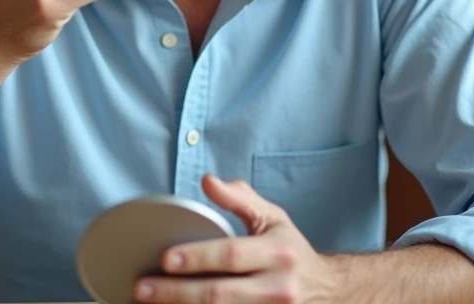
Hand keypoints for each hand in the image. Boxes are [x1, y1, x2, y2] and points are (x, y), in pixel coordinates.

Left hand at [135, 175, 341, 303]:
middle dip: (177, 293)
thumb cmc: (291, 250)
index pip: (232, 255)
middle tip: (143, 288)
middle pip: (220, 294)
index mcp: (279, 253)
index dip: (197, 258)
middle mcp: (278, 287)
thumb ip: (240, 198)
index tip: (164, 258)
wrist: (330, 290)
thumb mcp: (272, 217)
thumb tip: (208, 181)